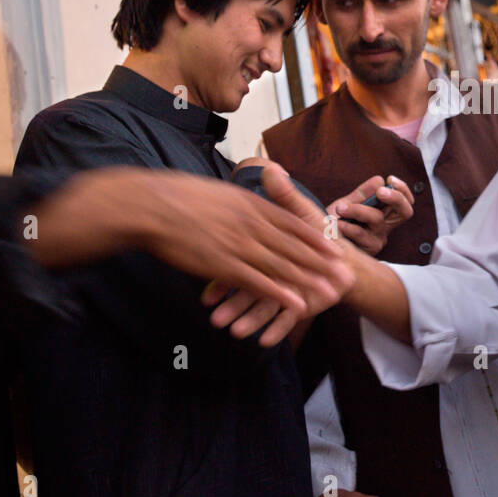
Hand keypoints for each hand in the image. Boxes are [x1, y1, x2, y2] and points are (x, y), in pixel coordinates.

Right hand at [28, 166, 352, 349]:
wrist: (149, 205)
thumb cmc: (176, 198)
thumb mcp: (216, 192)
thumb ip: (236, 201)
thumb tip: (244, 203)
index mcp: (250, 203)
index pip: (291, 222)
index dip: (314, 236)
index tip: (336, 244)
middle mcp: (251, 222)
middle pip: (295, 245)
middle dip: (323, 261)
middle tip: (348, 273)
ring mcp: (239, 243)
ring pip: (283, 265)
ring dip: (310, 280)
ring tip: (334, 292)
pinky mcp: (223, 264)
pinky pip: (258, 282)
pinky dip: (280, 294)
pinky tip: (298, 305)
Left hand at [328, 175, 414, 254]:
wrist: (322, 242)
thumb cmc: (335, 224)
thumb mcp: (347, 204)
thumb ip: (362, 194)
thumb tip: (379, 180)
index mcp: (384, 214)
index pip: (405, 201)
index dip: (402, 189)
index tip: (390, 179)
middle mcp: (385, 226)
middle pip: (405, 212)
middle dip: (396, 198)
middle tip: (380, 192)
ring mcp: (378, 238)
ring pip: (377, 219)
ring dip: (357, 210)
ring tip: (340, 208)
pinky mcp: (368, 249)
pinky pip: (361, 234)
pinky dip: (348, 226)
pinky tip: (337, 224)